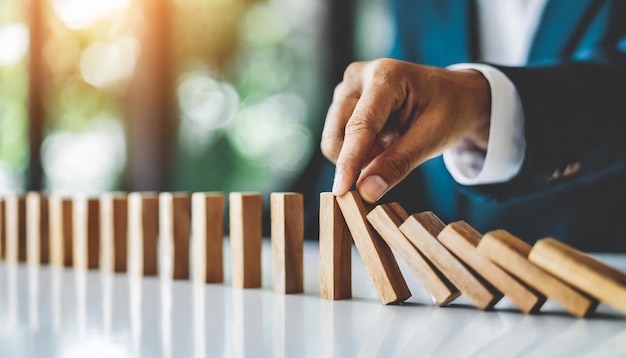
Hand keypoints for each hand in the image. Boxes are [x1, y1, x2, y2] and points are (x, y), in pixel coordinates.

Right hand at [321, 58, 490, 202]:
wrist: (456, 93)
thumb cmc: (450, 109)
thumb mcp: (433, 137)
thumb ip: (398, 163)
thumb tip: (366, 191)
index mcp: (384, 76)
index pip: (360, 125)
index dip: (349, 160)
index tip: (340, 190)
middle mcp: (358, 76)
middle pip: (338, 133)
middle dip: (358, 158)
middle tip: (397, 152)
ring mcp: (347, 87)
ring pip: (335, 138)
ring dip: (361, 152)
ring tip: (394, 139)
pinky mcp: (343, 100)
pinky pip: (340, 138)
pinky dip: (361, 148)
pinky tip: (385, 136)